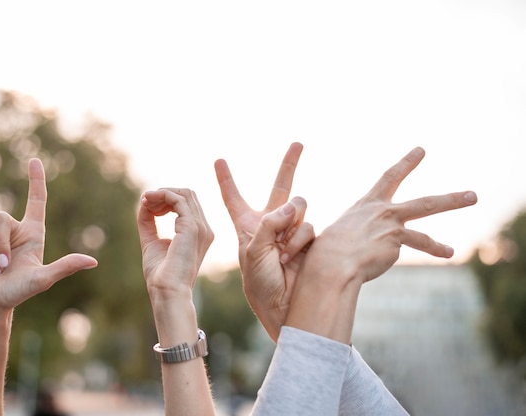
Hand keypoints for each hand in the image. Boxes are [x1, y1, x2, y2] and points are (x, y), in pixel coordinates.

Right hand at [0, 158, 97, 315]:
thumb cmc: (19, 292)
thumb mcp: (43, 279)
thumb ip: (65, 267)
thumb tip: (93, 261)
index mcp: (33, 233)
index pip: (36, 200)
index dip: (36, 180)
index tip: (35, 160)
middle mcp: (14, 231)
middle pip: (0, 217)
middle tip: (4, 266)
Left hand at [138, 188, 213, 301]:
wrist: (167, 292)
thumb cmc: (161, 275)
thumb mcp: (152, 241)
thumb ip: (149, 222)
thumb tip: (144, 202)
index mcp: (198, 233)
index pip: (187, 204)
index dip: (167, 199)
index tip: (147, 205)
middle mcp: (204, 229)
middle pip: (188, 195)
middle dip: (164, 193)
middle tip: (144, 200)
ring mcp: (200, 227)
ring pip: (184, 194)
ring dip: (161, 192)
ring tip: (144, 200)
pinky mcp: (192, 227)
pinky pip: (178, 199)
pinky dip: (162, 195)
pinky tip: (147, 201)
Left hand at [215, 142, 309, 340]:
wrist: (283, 307)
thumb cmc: (260, 283)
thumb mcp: (254, 252)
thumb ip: (270, 224)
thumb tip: (294, 204)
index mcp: (247, 226)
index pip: (233, 197)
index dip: (226, 179)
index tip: (218, 160)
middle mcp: (271, 224)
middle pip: (280, 188)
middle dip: (289, 164)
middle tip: (298, 143)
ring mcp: (291, 231)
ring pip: (300, 208)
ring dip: (291, 226)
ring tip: (282, 251)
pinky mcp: (309, 240)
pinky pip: (309, 227)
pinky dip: (300, 240)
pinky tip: (292, 256)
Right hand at [303, 146, 477, 286]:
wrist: (331, 264)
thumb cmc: (326, 254)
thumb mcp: (338, 238)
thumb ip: (356, 236)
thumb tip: (370, 245)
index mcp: (365, 207)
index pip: (389, 178)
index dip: (406, 164)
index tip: (420, 151)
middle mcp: (381, 211)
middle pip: (422, 200)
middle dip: (447, 196)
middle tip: (469, 190)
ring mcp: (391, 225)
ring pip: (429, 209)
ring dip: (453, 201)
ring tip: (473, 198)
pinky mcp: (397, 241)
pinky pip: (422, 243)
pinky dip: (436, 249)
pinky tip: (447, 253)